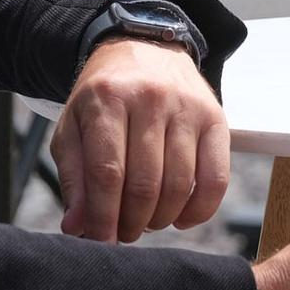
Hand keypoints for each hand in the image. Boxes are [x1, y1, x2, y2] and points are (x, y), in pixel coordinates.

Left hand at [50, 37, 228, 242]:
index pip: (106, 172)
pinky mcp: (216, 117)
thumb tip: (78, 227)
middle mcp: (150, 98)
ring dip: (161, 218)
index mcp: (107, 98)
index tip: (101, 240)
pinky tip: (181, 218)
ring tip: (146, 221)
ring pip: (179, 184)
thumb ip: (73, 177)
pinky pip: (216, 177)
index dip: (103, 216)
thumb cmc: (104, 97)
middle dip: (131, 222)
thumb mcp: (74, 127)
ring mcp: (187, 107)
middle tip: (124, 232)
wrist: (144, 48)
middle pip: (144, 183)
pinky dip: (200, 210)